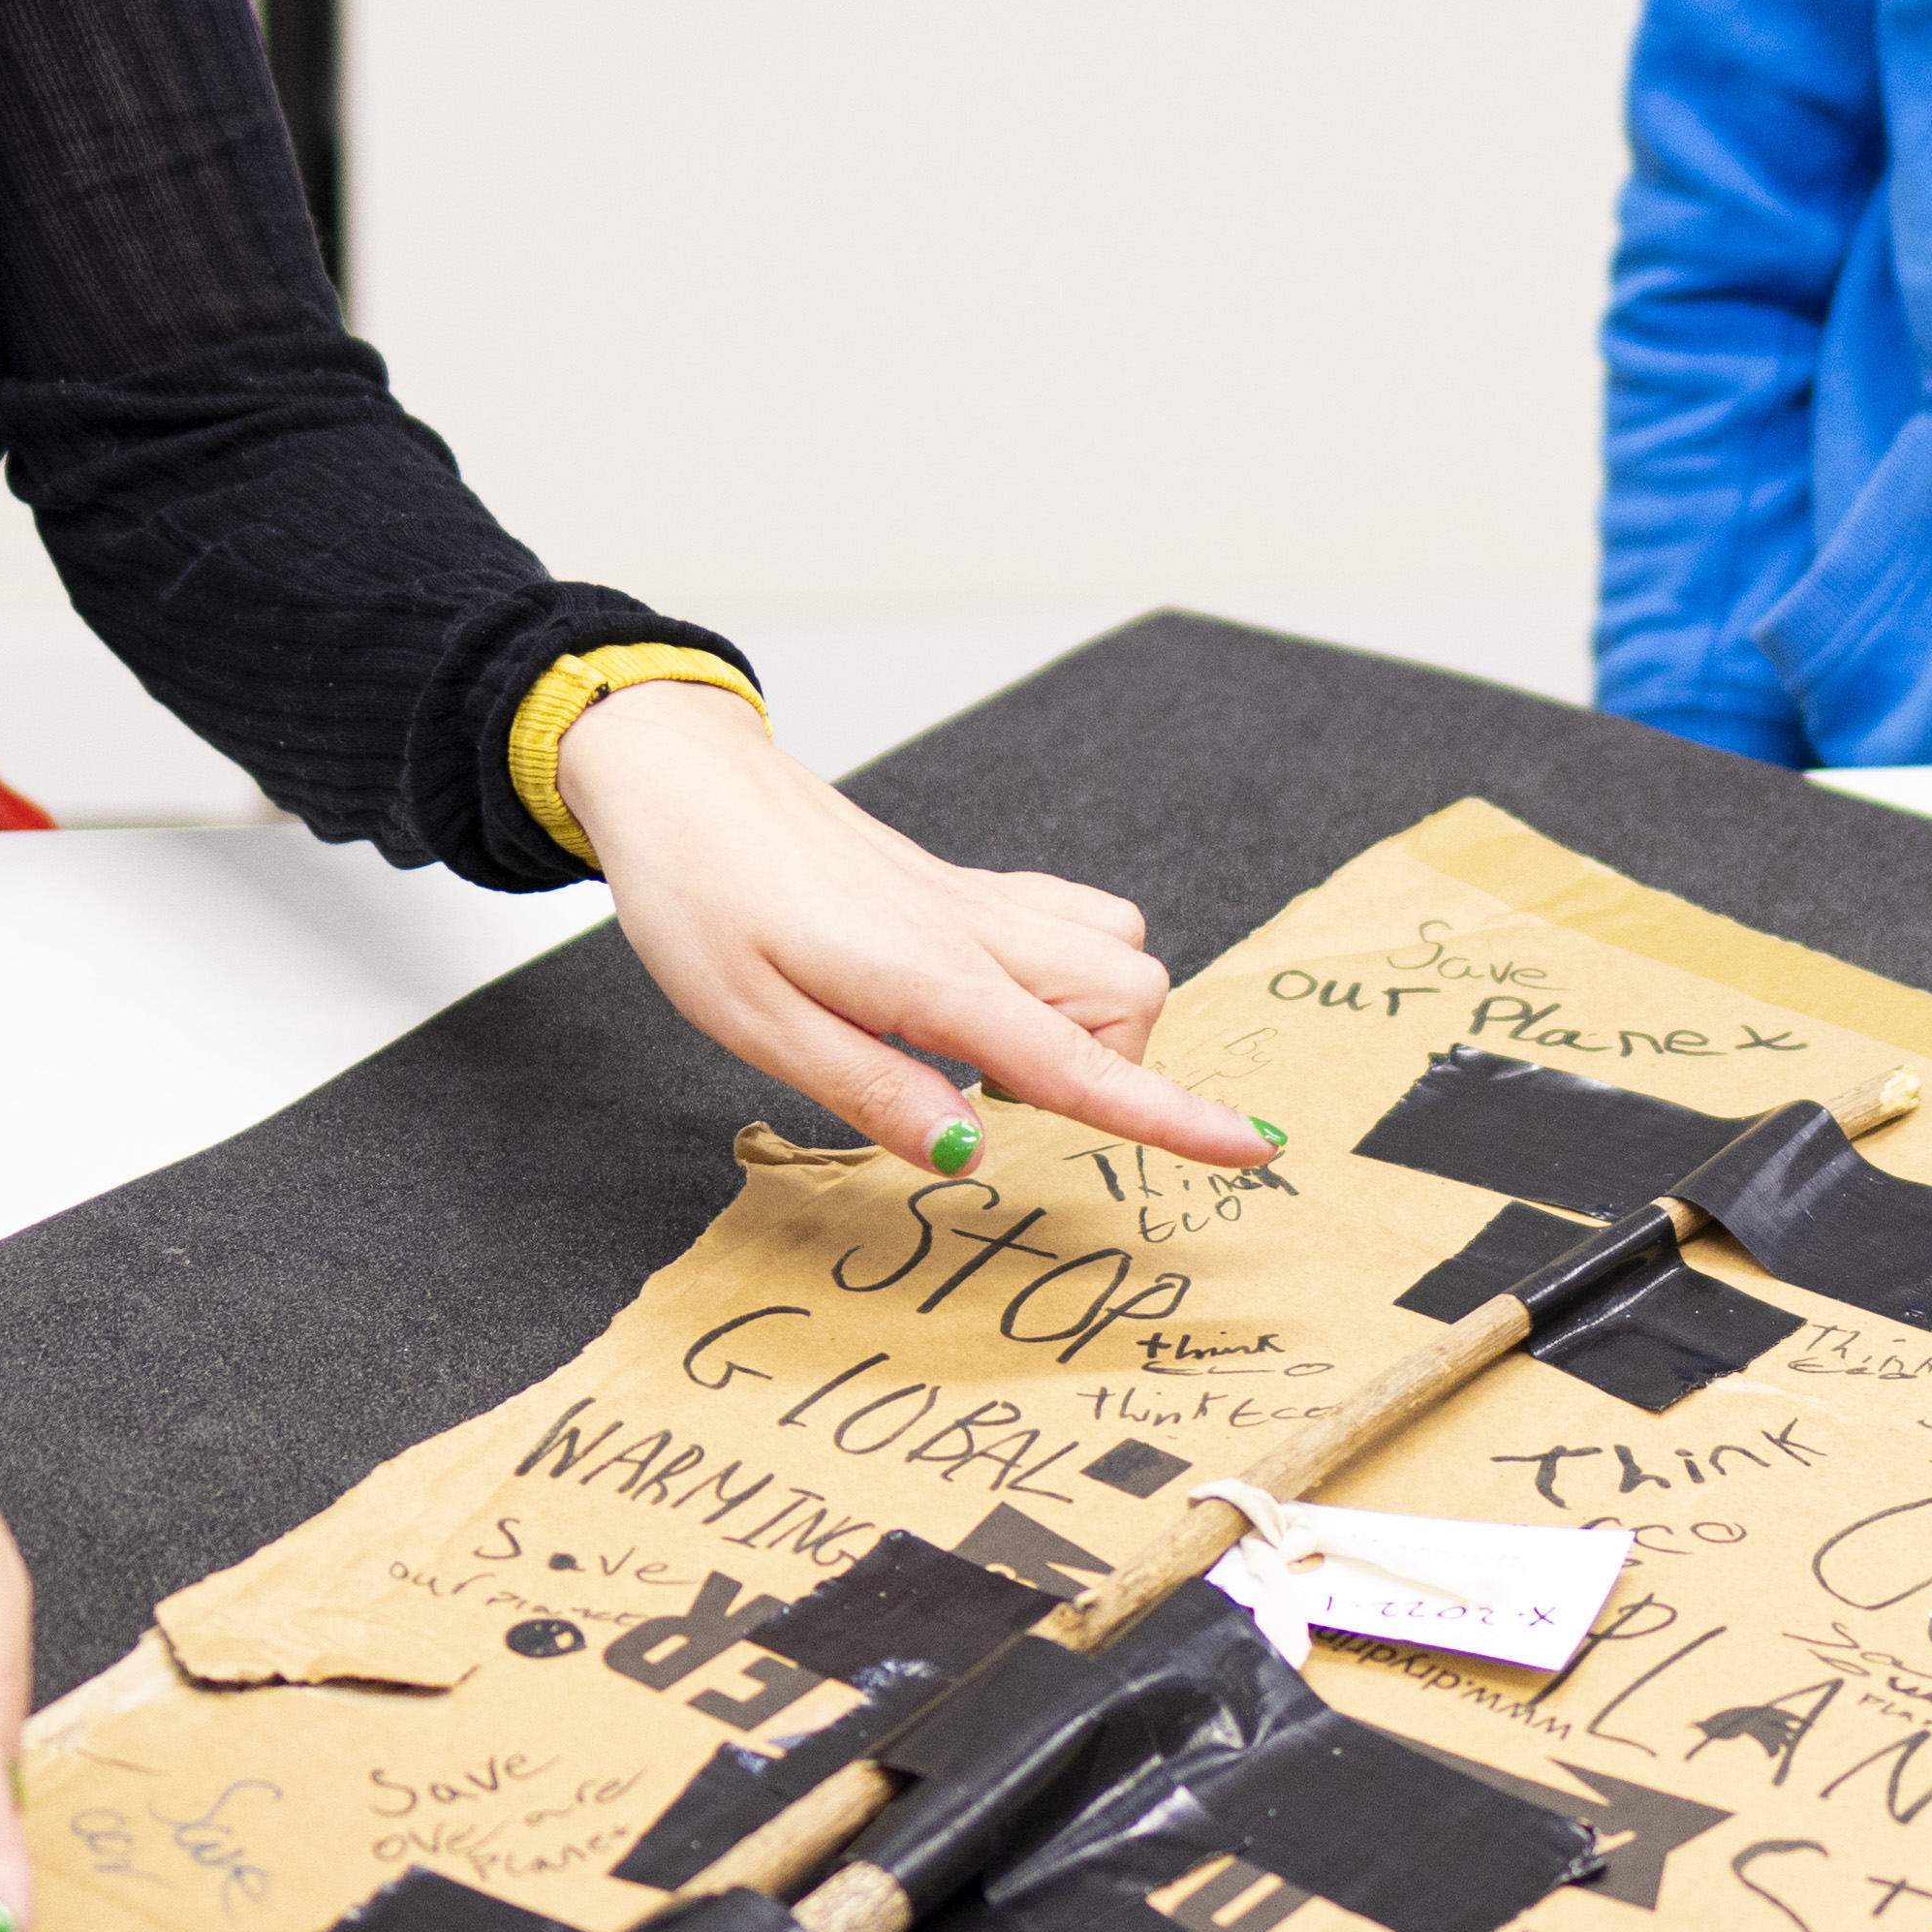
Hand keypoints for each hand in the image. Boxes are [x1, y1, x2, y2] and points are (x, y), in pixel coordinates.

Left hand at [552, 680, 1263, 1172]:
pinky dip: (1062, 973)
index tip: (1253, 1146)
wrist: (678, 778)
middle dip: (1109, 1067)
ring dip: (1090, 1019)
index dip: (1170, 1115)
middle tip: (993, 1101)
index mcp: (931, 974)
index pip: (1079, 1061)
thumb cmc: (702, 897)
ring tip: (985, 1059)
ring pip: (1113, 948)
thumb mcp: (760, 1025)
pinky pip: (1065, 920)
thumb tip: (969, 1153)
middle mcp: (974, 929)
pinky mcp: (958, 886)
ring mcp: (973, 899)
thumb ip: (876, 1092)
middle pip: (1132, 995)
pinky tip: (984, 1003)